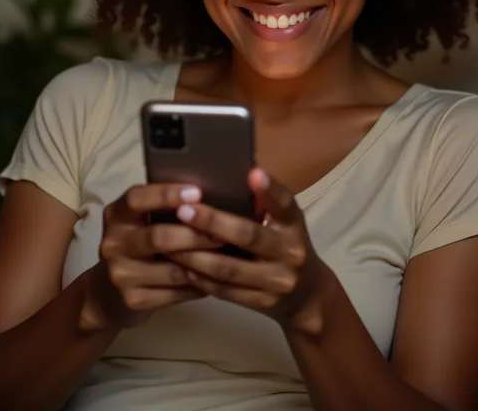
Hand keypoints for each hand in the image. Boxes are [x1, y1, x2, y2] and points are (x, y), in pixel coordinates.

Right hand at [79, 183, 218, 331]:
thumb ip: (164, 208)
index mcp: (116, 214)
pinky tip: (213, 280)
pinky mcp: (132, 300)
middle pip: (158, 237)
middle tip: (223, 234)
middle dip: (195, 235)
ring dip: (202, 264)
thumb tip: (211, 197)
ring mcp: (120, 274)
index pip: (137, 198)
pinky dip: (197, 286)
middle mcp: (112, 243)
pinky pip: (174, 293)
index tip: (198, 193)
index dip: (166, 195)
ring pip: (171, 269)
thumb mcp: (141, 220)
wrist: (107, 291)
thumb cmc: (139, 243)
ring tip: (226, 258)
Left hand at [168, 168, 331, 334]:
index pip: (285, 203)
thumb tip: (232, 178)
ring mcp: (278, 281)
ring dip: (196, 255)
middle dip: (213, 222)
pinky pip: (226, 291)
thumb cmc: (286, 247)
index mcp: (294, 225)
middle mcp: (291, 252)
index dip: (269, 189)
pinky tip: (182, 267)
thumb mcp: (285, 223)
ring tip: (170, 242)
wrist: (307, 297)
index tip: (252, 173)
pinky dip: (202, 279)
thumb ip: (265, 205)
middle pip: (248, 235)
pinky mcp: (263, 303)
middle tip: (184, 210)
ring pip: (230, 268)